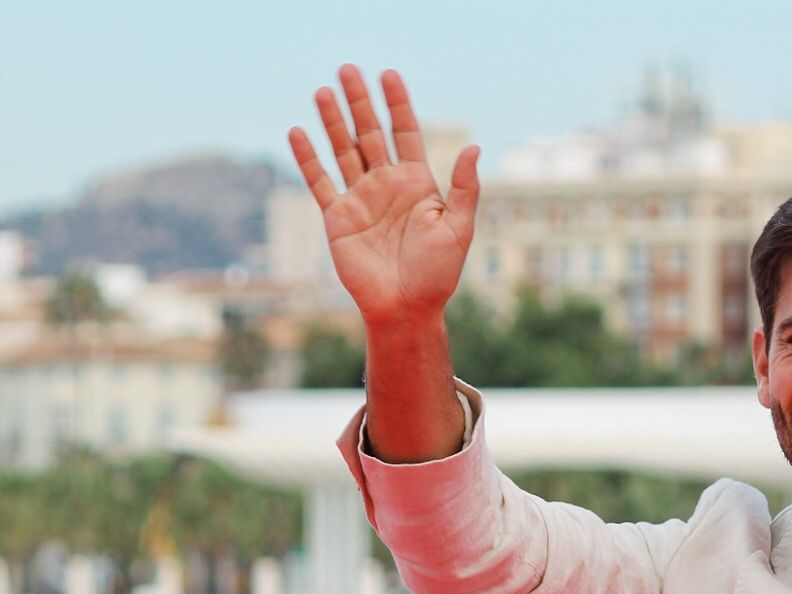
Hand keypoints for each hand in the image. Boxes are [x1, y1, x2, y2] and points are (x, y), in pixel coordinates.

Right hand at [287, 66, 478, 328]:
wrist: (406, 308)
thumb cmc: (438, 274)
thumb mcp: (459, 229)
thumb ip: (465, 188)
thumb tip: (474, 147)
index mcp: (418, 184)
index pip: (406, 133)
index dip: (398, 104)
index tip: (390, 75)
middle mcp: (387, 185)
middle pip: (371, 133)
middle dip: (360, 102)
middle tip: (348, 68)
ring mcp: (361, 199)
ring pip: (344, 150)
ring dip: (333, 122)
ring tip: (324, 91)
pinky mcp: (338, 218)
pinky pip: (320, 182)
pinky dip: (308, 158)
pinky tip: (299, 132)